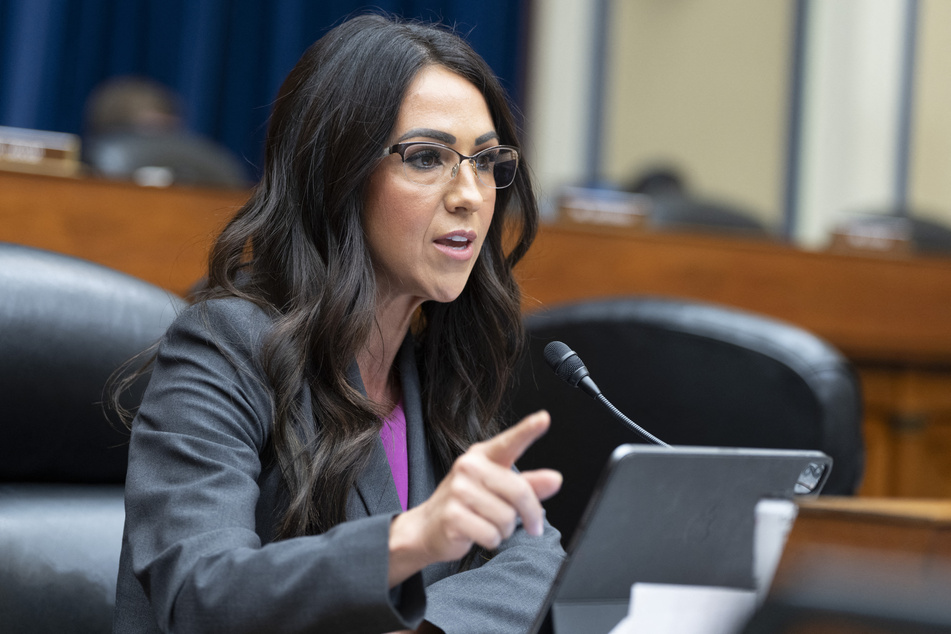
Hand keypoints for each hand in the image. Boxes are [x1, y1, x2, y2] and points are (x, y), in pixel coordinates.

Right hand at [387, 411, 561, 586]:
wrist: (427, 527)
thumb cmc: (469, 503)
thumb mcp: (499, 489)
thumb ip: (529, 484)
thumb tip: (555, 479)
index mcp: (483, 455)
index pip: (509, 442)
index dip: (528, 430)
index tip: (544, 418)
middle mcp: (469, 467)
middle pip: (519, 492)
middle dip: (530, 514)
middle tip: (532, 525)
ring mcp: (458, 490)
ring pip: (507, 517)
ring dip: (505, 529)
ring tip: (488, 523)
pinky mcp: (452, 515)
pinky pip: (492, 534)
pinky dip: (491, 540)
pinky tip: (477, 533)